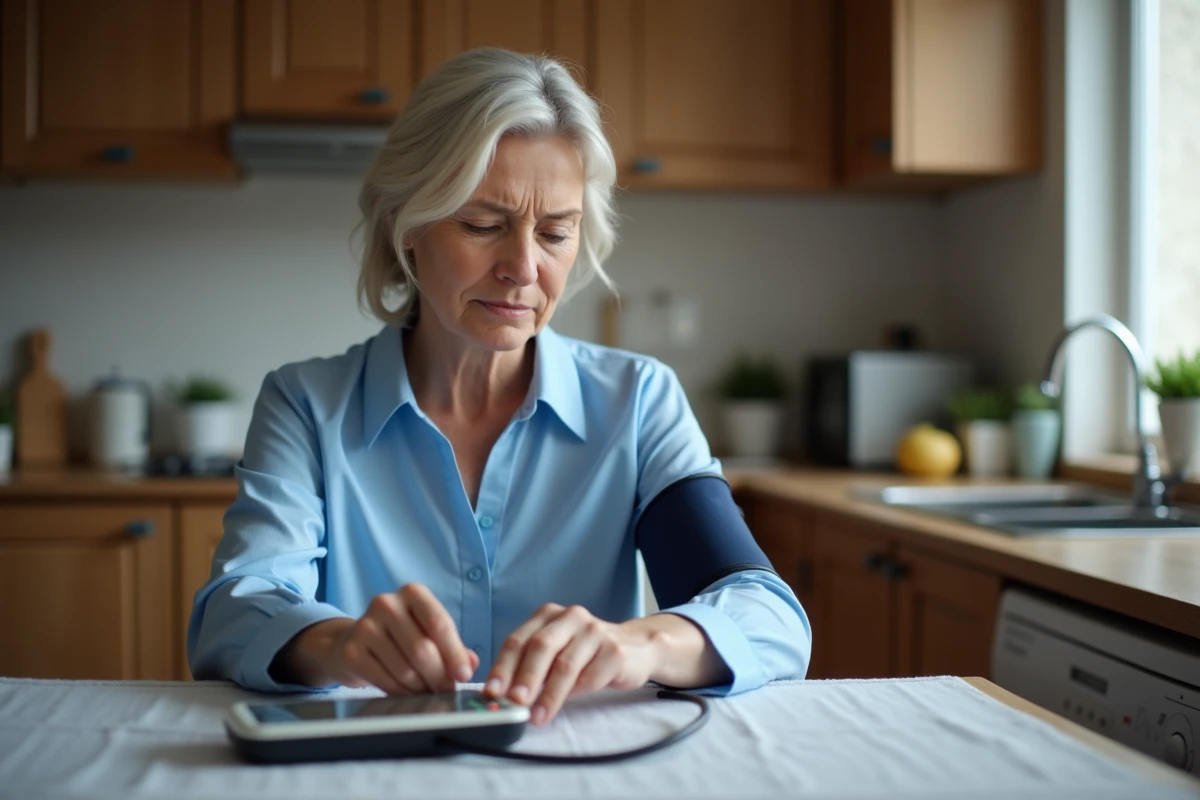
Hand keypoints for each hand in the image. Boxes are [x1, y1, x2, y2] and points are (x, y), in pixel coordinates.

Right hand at [277, 583, 477, 692]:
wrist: (350, 642)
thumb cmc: (399, 637)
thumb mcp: (427, 632)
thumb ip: (452, 646)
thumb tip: (470, 663)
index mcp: (412, 593)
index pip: (439, 623)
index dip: (454, 653)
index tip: (463, 675)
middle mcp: (387, 603)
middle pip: (422, 649)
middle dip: (439, 676)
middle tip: (447, 691)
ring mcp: (365, 626)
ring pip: (405, 669)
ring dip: (421, 687)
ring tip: (426, 691)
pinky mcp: (351, 651)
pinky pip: (385, 680)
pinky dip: (400, 692)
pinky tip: (406, 693)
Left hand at [483, 603, 660, 725]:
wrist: (635, 648)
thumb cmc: (585, 654)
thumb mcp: (555, 651)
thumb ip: (531, 666)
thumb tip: (503, 695)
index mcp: (548, 615)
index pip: (518, 640)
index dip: (502, 666)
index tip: (492, 692)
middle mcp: (571, 617)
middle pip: (541, 647)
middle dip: (524, 678)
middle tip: (514, 702)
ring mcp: (595, 631)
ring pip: (565, 665)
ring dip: (549, 695)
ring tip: (538, 716)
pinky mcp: (615, 651)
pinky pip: (590, 677)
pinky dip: (575, 694)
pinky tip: (568, 704)